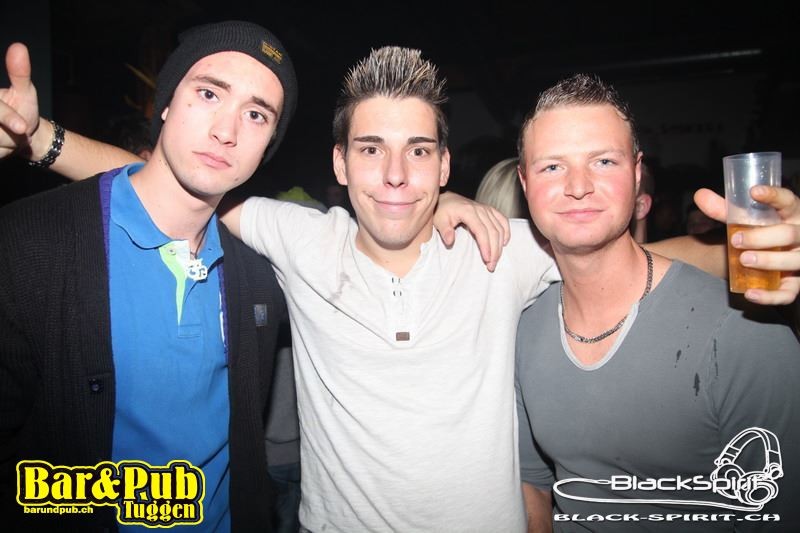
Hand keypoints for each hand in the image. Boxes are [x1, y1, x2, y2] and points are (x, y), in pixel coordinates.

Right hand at [0, 43, 39, 158]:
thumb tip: (19, 48)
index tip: (22, 127)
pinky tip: (3, 142)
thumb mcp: (25, 91)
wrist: (21, 134)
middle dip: (9, 133)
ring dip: (7, 143)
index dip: (7, 117)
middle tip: (19, 128)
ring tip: (8, 132)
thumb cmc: (22, 108)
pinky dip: (2, 150)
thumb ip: (19, 73)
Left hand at [434, 192, 509, 270]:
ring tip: (495, 260)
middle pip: (493, 231)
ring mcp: (486, 209)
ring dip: (500, 245)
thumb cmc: (442, 211)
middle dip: (494, 250)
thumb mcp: (439, 220)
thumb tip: (450, 241)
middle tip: (491, 266)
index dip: (486, 246)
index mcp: (468, 211)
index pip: (481, 231)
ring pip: (500, 228)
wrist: (446, 200)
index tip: (486, 260)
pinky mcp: (490, 210)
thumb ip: (445, 230)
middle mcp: (480, 209)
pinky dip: (506, 232)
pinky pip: (503, 220)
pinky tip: (504, 243)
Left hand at [695, 186, 799, 304]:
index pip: (787, 200)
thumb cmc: (760, 231)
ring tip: (744, 260)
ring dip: (769, 261)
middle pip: (789, 234)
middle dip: (763, 237)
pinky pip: (787, 293)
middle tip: (736, 240)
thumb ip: (723, 210)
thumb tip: (699, 195)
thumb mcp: (744, 219)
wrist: (768, 255)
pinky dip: (769, 296)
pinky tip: (749, 293)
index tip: (754, 191)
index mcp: (791, 213)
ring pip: (794, 261)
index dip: (774, 195)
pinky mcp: (795, 284)